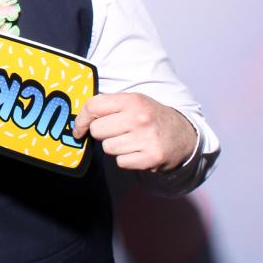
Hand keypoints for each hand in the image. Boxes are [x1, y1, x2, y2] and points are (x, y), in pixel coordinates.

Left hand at [72, 92, 196, 171]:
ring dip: (115, 147)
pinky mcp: (151, 158)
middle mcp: (139, 118)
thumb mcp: (134, 102)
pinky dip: (126, 159)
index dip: (81, 119)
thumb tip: (78, 120)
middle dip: (102, 134)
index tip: (79, 128)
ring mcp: (146, 138)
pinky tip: (138, 151)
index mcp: (132, 100)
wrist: (185, 135)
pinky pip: (120, 162)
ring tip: (131, 140)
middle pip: (97, 130)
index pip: (93, 106)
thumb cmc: (152, 117)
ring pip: (108, 148)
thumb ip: (108, 106)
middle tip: (117, 132)